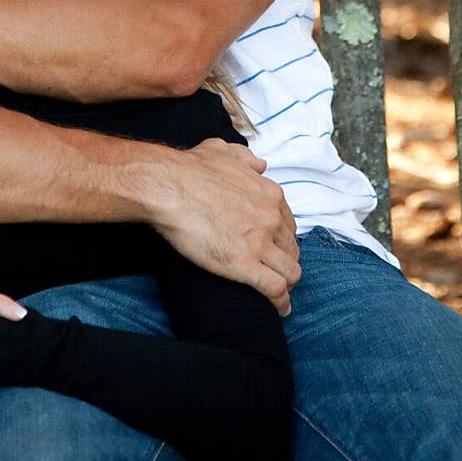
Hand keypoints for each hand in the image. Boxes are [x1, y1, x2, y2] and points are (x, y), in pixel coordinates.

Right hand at [152, 139, 300, 315]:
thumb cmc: (190, 168)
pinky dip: (280, 302)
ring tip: (281, 293)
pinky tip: (279, 309)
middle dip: (286, 261)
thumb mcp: (224, 151)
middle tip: (276, 271)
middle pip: (292, 248)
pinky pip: (275, 289)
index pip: (288, 223)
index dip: (283, 238)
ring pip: (291, 271)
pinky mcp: (244, 265)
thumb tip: (259, 164)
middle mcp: (271, 218)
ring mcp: (260, 243)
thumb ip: (246, 158)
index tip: (275, 247)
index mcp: (269, 194)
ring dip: (288, 283)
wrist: (169, 187)